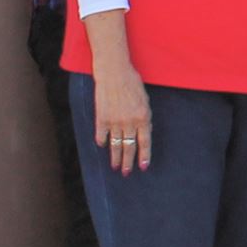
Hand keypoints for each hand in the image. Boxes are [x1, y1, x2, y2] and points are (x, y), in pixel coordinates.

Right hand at [93, 60, 151, 174]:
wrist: (114, 73)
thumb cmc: (133, 84)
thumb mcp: (145, 101)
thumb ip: (143, 118)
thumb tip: (142, 133)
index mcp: (143, 117)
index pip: (145, 142)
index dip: (144, 155)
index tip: (143, 167)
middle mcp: (129, 122)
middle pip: (129, 147)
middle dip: (128, 161)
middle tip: (127, 172)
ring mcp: (114, 121)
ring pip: (115, 144)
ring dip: (115, 157)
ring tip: (116, 166)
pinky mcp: (101, 118)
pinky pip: (101, 135)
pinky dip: (102, 142)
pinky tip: (103, 147)